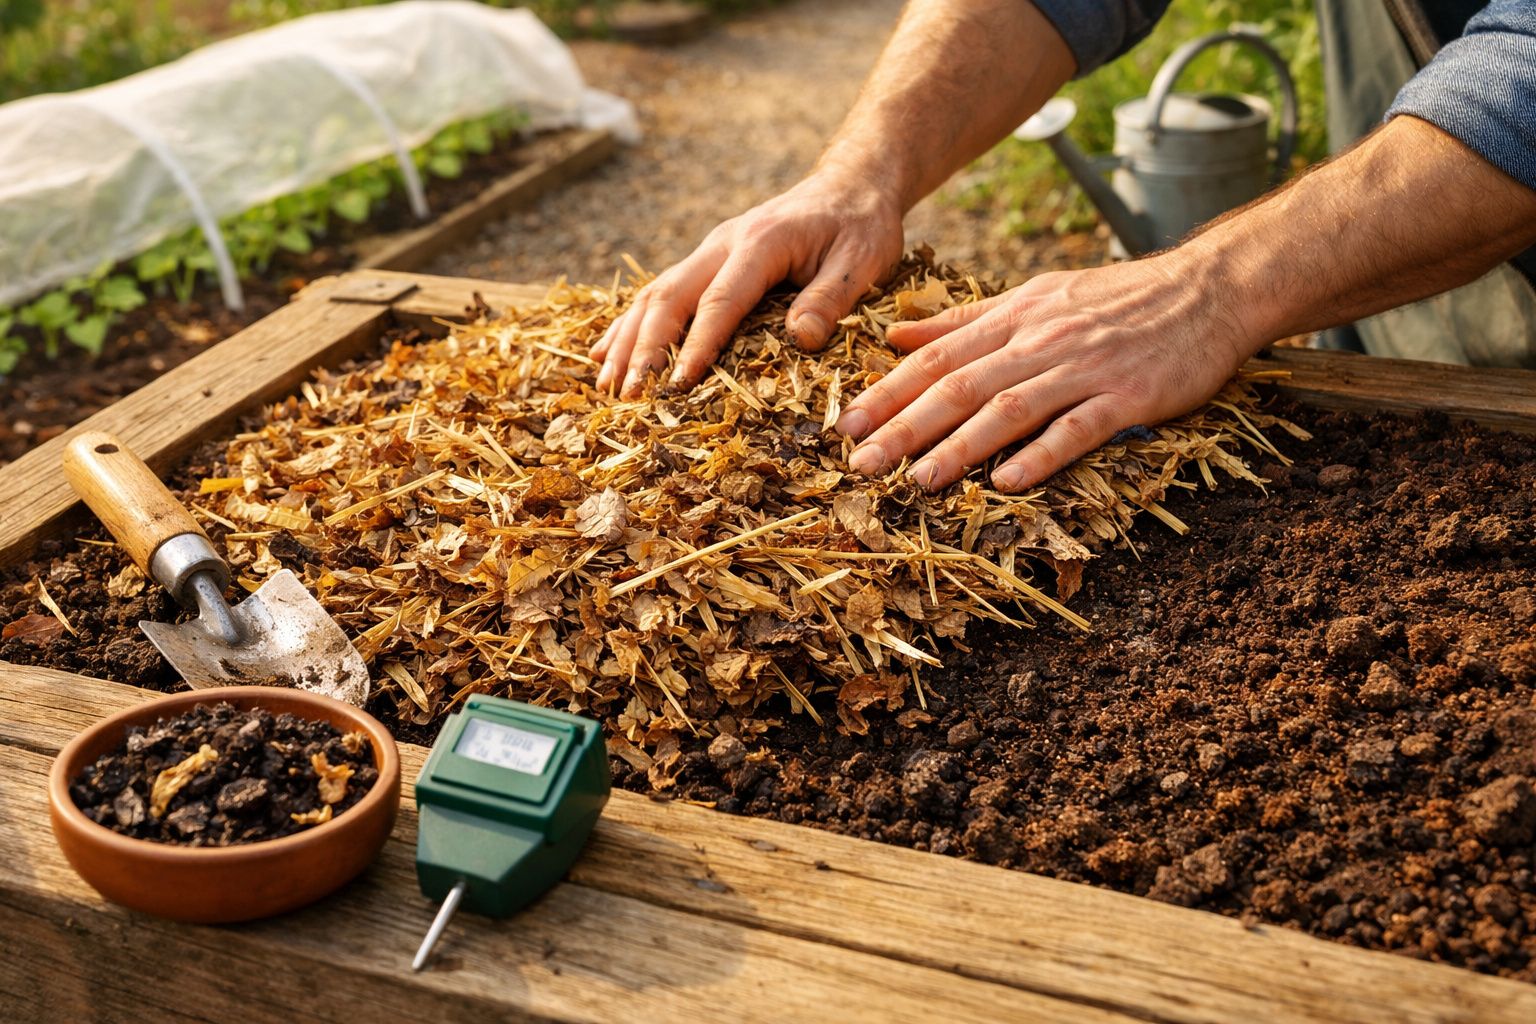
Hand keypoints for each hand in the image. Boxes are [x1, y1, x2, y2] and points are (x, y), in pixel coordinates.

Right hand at [591, 170, 904, 396]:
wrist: (851, 185)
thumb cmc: (860, 225)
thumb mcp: (862, 260)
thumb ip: (830, 298)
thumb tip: (800, 338)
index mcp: (760, 243)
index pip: (720, 300)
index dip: (697, 345)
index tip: (679, 385)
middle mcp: (723, 243)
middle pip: (670, 297)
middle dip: (644, 348)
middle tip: (629, 395)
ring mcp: (710, 251)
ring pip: (655, 295)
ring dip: (626, 341)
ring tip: (606, 385)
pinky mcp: (707, 262)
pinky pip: (660, 293)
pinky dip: (630, 326)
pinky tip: (604, 354)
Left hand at [834, 251, 1262, 491]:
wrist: (1210, 287)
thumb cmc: (1117, 298)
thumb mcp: (1035, 296)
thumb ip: (964, 320)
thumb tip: (895, 335)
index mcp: (1015, 317)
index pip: (937, 356)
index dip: (888, 392)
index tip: (846, 426)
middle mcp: (1041, 340)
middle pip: (961, 384)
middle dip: (906, 426)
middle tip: (861, 463)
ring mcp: (1086, 368)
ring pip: (1010, 407)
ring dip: (961, 446)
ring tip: (918, 480)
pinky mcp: (1130, 396)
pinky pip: (1078, 428)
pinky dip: (1041, 455)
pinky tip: (1006, 483)